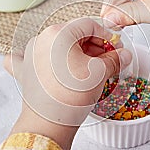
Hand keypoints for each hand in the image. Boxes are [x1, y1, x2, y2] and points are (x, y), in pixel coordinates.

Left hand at [3, 18, 131, 149]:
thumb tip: (124, 55)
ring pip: (58, 46)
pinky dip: (43, 59)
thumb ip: (115, 59)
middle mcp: (41, 39)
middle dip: (93, 46)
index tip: (115, 47)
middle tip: (107, 59)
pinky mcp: (25, 70)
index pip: (89, 25)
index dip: (106, 35)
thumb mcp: (100, 73)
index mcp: (58, 33)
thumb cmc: (70, 97)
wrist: (48, 124)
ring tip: (90, 67)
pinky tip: (49, 63)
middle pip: (73, 34)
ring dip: (75, 53)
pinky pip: (32, 57)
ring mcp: (30, 54)